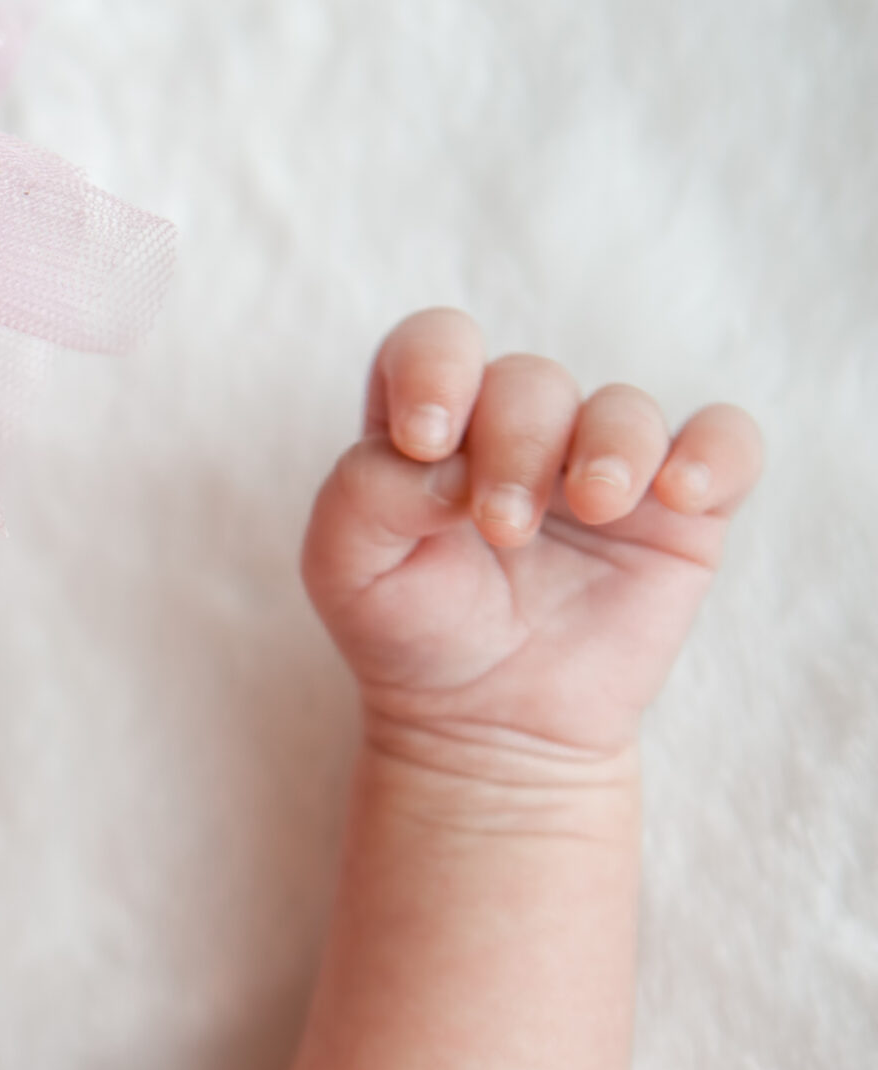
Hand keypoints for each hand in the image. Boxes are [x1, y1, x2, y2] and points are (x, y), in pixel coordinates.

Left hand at [301, 308, 762, 768]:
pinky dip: (713, 454)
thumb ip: (363, 493)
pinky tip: (679, 494)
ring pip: (624, 407)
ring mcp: (602, 465)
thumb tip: (447, 463)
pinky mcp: (678, 511)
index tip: (426, 438)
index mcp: (433, 428)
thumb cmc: (409, 631)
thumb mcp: (344, 568)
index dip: (435, 366)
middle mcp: (519, 431)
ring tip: (594, 507)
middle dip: (515, 443)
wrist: (484, 724)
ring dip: (610, 446)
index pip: (434, 345)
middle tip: (502, 527)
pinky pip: (725, 444)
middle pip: (529, 381)